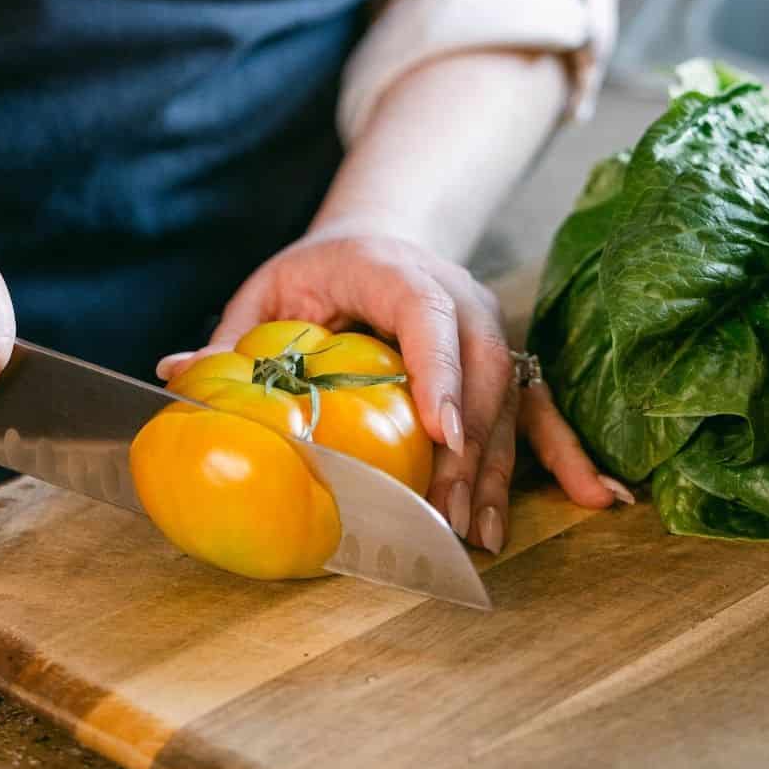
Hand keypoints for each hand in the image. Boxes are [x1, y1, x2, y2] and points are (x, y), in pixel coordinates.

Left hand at [159, 227, 630, 552]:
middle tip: (447, 517)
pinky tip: (595, 497)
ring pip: (509, 400)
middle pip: (480, 370)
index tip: (442, 433)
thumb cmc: (322, 266)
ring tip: (481, 535)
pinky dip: (562, 453)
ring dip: (500, 470)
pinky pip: (538, 407)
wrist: (388, 233)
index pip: (427, 318)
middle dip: (468, 449)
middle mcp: (457, 296)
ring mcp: (489, 328)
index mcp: (395, 270)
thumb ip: (232, 333)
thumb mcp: (272, 286)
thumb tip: (172, 375)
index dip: (438, 373)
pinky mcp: (503, 359)